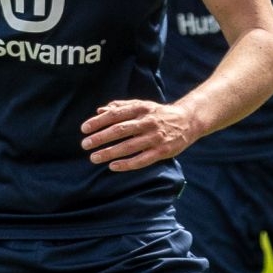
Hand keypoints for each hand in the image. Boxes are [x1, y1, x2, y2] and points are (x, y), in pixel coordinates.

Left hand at [81, 100, 197, 170]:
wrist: (189, 120)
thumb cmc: (159, 113)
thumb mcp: (141, 105)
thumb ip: (120, 107)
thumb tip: (99, 110)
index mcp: (140, 109)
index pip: (115, 115)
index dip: (98, 122)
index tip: (84, 129)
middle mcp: (147, 122)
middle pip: (120, 130)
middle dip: (100, 138)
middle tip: (85, 144)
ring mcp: (156, 137)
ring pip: (129, 146)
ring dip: (110, 152)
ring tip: (94, 158)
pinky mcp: (163, 151)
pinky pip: (142, 159)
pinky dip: (127, 164)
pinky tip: (113, 166)